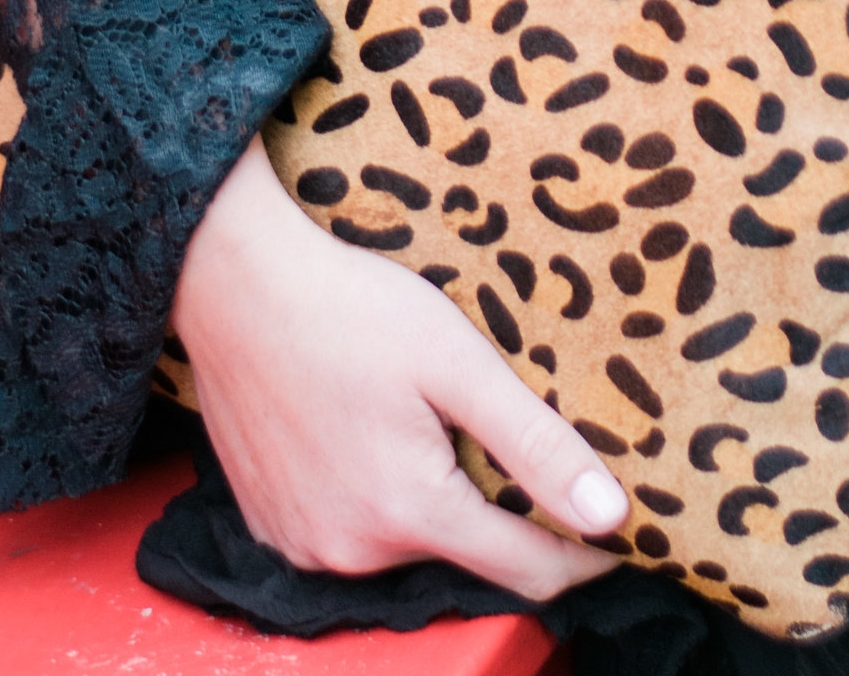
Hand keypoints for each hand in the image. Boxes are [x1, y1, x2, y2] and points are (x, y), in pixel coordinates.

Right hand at [170, 137, 629, 596]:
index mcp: (410, 514)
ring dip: (429, 504)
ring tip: (424, 425)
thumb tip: (610, 516)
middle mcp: (353, 553)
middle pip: (463, 553)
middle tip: (496, 435)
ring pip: (404, 544)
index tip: (618, 533)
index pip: (528, 570)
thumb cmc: (345, 306)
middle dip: (495, 510)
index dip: (583, 555)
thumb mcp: (455, 359)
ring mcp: (306, 545)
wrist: (230, 278)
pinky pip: (349, 534)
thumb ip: (534, 444)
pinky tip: (367, 435)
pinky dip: (372, 500)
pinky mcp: (273, 527)